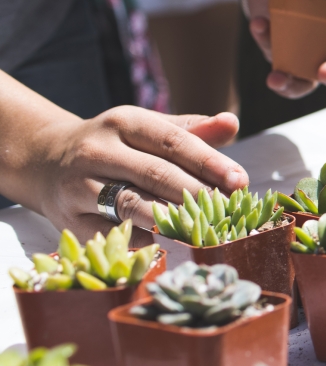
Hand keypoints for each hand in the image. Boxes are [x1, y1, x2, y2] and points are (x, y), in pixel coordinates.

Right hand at [29, 107, 248, 241]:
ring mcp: (79, 187)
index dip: (209, 162)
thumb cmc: (117, 145)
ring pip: (134, 206)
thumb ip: (193, 130)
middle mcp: (97, 151)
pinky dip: (146, 240)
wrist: (46, 161)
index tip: (240, 180)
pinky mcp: (71, 220)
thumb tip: (233, 123)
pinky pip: (116, 235)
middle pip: (156, 175)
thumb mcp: (148, 128)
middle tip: (232, 209)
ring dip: (176, 220)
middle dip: (199, 193)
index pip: (172, 142)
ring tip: (210, 227)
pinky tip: (172, 243)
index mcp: (123, 122)